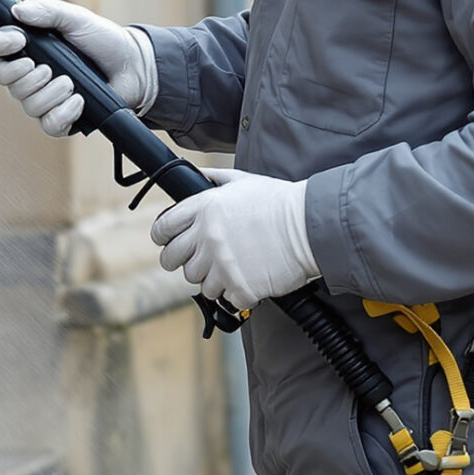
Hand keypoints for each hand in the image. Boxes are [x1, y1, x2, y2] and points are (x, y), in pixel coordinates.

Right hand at [0, 0, 157, 136]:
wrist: (132, 67)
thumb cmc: (102, 40)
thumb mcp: (75, 18)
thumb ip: (47, 11)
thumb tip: (17, 11)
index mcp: (24, 44)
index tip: (17, 40)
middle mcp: (26, 72)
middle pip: (2, 77)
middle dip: (26, 73)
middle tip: (50, 66)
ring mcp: (41, 96)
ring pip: (26, 103)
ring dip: (51, 92)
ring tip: (72, 81)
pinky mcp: (58, 118)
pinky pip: (47, 124)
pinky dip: (64, 112)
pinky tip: (79, 100)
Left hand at [151, 168, 318, 310]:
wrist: (311, 226)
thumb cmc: (280, 202)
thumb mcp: (243, 181)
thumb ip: (215, 180)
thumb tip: (197, 176)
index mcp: (203, 209)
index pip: (163, 229)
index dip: (162, 238)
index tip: (167, 242)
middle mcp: (207, 237)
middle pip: (173, 260)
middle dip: (183, 262)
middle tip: (200, 261)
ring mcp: (222, 265)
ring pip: (199, 283)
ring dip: (214, 279)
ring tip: (236, 268)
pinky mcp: (240, 287)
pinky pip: (227, 298)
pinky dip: (238, 293)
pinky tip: (252, 279)